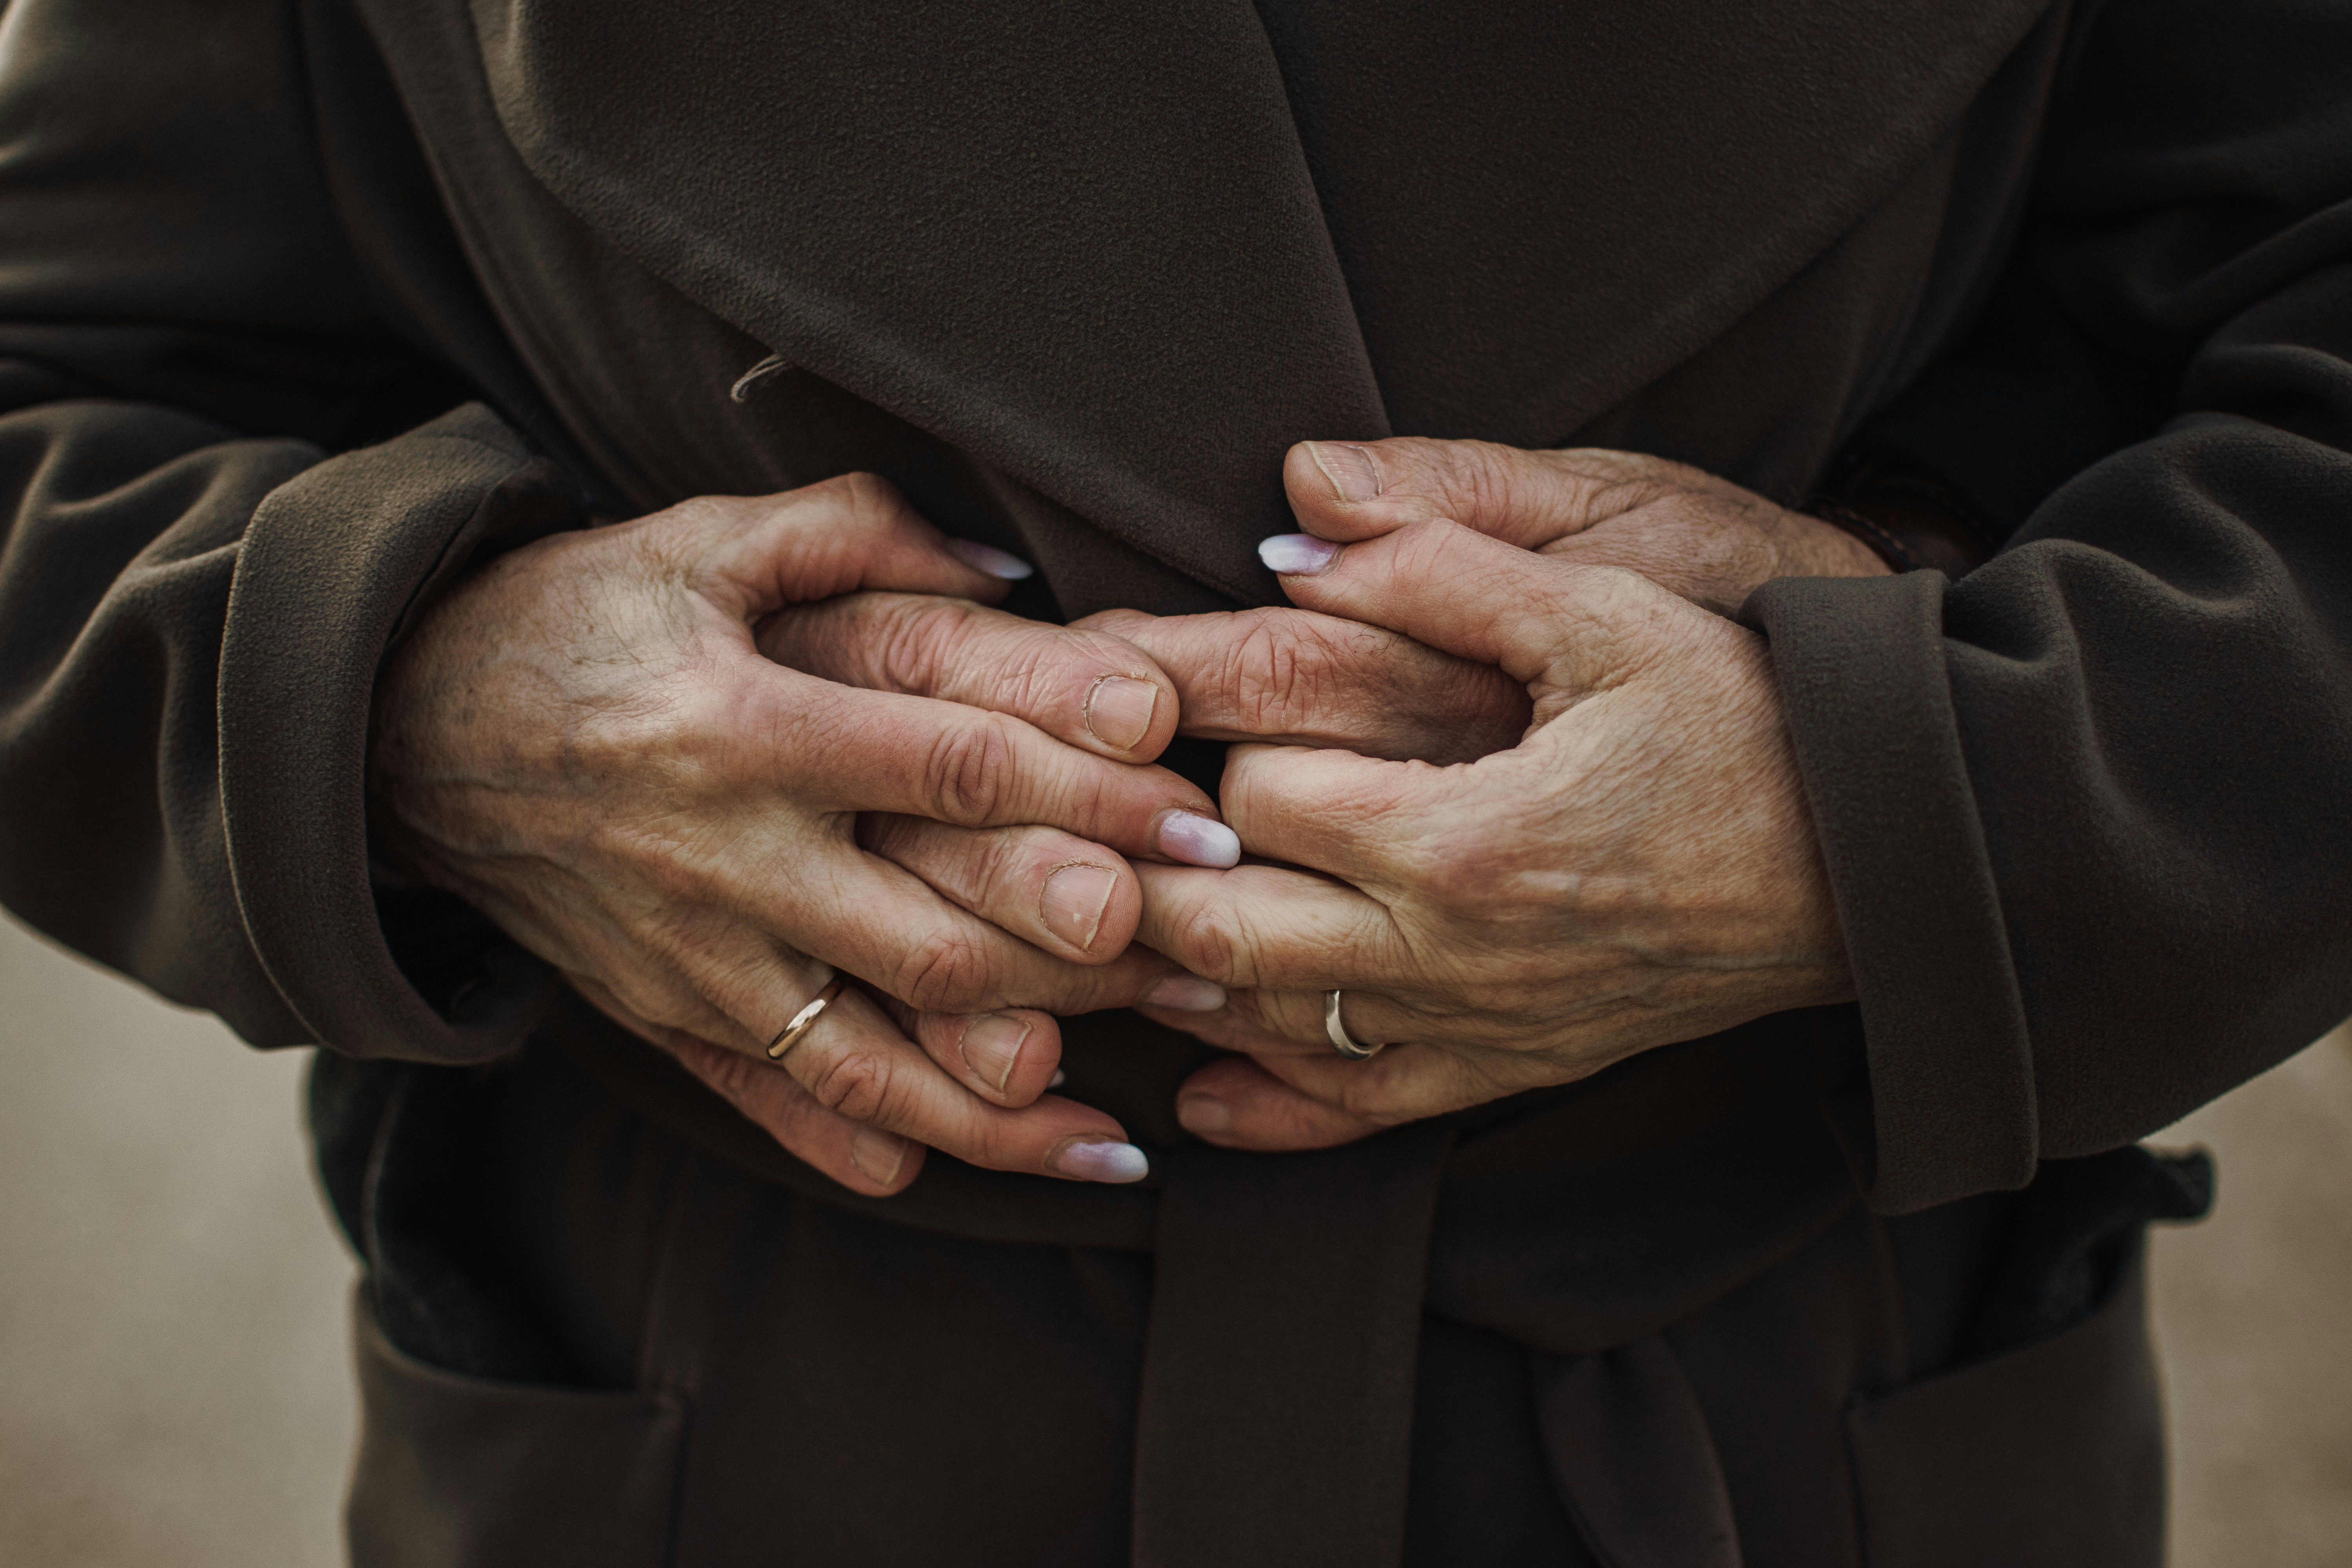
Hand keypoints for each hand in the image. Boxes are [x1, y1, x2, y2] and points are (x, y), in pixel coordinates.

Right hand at [369, 473, 1234, 1194]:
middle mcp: (722, 861)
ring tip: (1123, 1138)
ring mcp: (691, 959)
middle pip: (929, 937)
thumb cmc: (570, 621)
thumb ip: (855, 529)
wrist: (399, 728)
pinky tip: (981, 1161)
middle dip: (1078, 962)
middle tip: (1206, 968)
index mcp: (744, 729)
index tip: (1195, 816)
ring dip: (1003, 1107)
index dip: (1084, 795)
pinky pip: (780, 1105)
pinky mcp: (663, 1016)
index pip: (948, 768)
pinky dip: (878, 1151)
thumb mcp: (696, 542)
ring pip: (870, 1061)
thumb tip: (1009, 565)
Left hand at [1124, 441, 1870, 1149]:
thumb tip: (1301, 526)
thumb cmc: (1743, 718)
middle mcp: (1452, 953)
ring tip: (1112, 926)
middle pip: (1225, 931)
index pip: (1256, 797)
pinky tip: (1202, 1095)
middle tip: (1094, 824)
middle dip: (1146, 877)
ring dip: (1179, 981)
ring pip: (1271, 1028)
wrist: (1872, 855)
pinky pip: (1364, 1114)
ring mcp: (1481, 1026)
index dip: (1203, 741)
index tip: (1167, 703)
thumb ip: (1446, 564)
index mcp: (1460, 836)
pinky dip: (1270, 1109)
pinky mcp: (1514, 1067)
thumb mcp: (1608, 610)